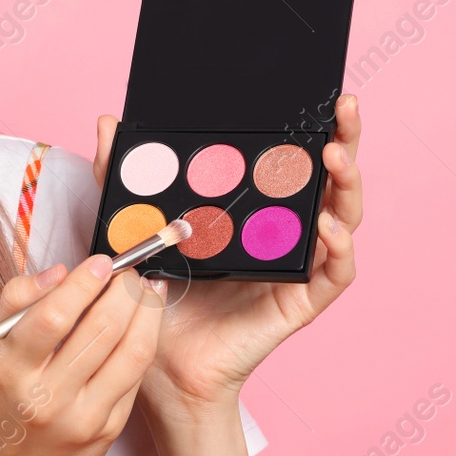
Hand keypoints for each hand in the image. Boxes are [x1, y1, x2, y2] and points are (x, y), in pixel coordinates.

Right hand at [0, 251, 165, 455]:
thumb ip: (18, 299)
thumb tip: (60, 270)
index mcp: (11, 371)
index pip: (53, 316)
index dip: (84, 282)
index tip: (101, 261)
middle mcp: (46, 399)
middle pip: (101, 331)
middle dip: (124, 291)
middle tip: (129, 272)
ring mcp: (81, 419)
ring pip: (131, 354)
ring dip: (146, 313)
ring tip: (146, 291)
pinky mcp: (107, 433)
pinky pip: (135, 380)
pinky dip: (144, 344)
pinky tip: (144, 325)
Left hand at [91, 94, 363, 423]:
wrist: (152, 361)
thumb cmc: (152, 298)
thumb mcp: (136, 226)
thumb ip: (121, 177)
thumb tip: (108, 122)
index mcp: (256, 212)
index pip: (293, 160)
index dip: (312, 127)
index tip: (318, 93)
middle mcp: (285, 234)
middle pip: (329, 181)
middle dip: (344, 142)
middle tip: (344, 109)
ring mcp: (298, 268)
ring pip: (342, 219)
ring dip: (346, 187)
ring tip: (337, 158)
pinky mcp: (301, 302)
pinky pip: (333, 274)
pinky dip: (337, 248)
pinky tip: (327, 225)